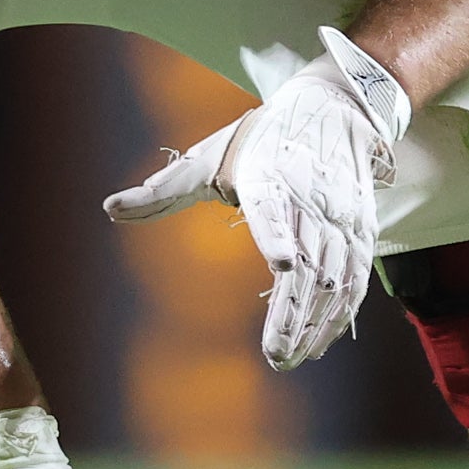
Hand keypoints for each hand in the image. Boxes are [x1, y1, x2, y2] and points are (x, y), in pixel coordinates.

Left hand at [102, 27, 408, 370]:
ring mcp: (340, 218)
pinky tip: (316, 345)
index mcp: (270, 175)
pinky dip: (338, 316)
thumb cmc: (259, 138)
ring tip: (289, 358)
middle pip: (309, 261)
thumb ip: (163, 190)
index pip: (274, 208)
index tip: (284, 266)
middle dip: (296, 312)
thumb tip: (108, 208)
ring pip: (335, 279)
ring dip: (316, 324)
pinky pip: (354, 281)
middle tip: (276, 355)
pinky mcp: (359, 232)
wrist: (333, 110)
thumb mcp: (207, 157)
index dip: (279, 236)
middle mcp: (310, 198)